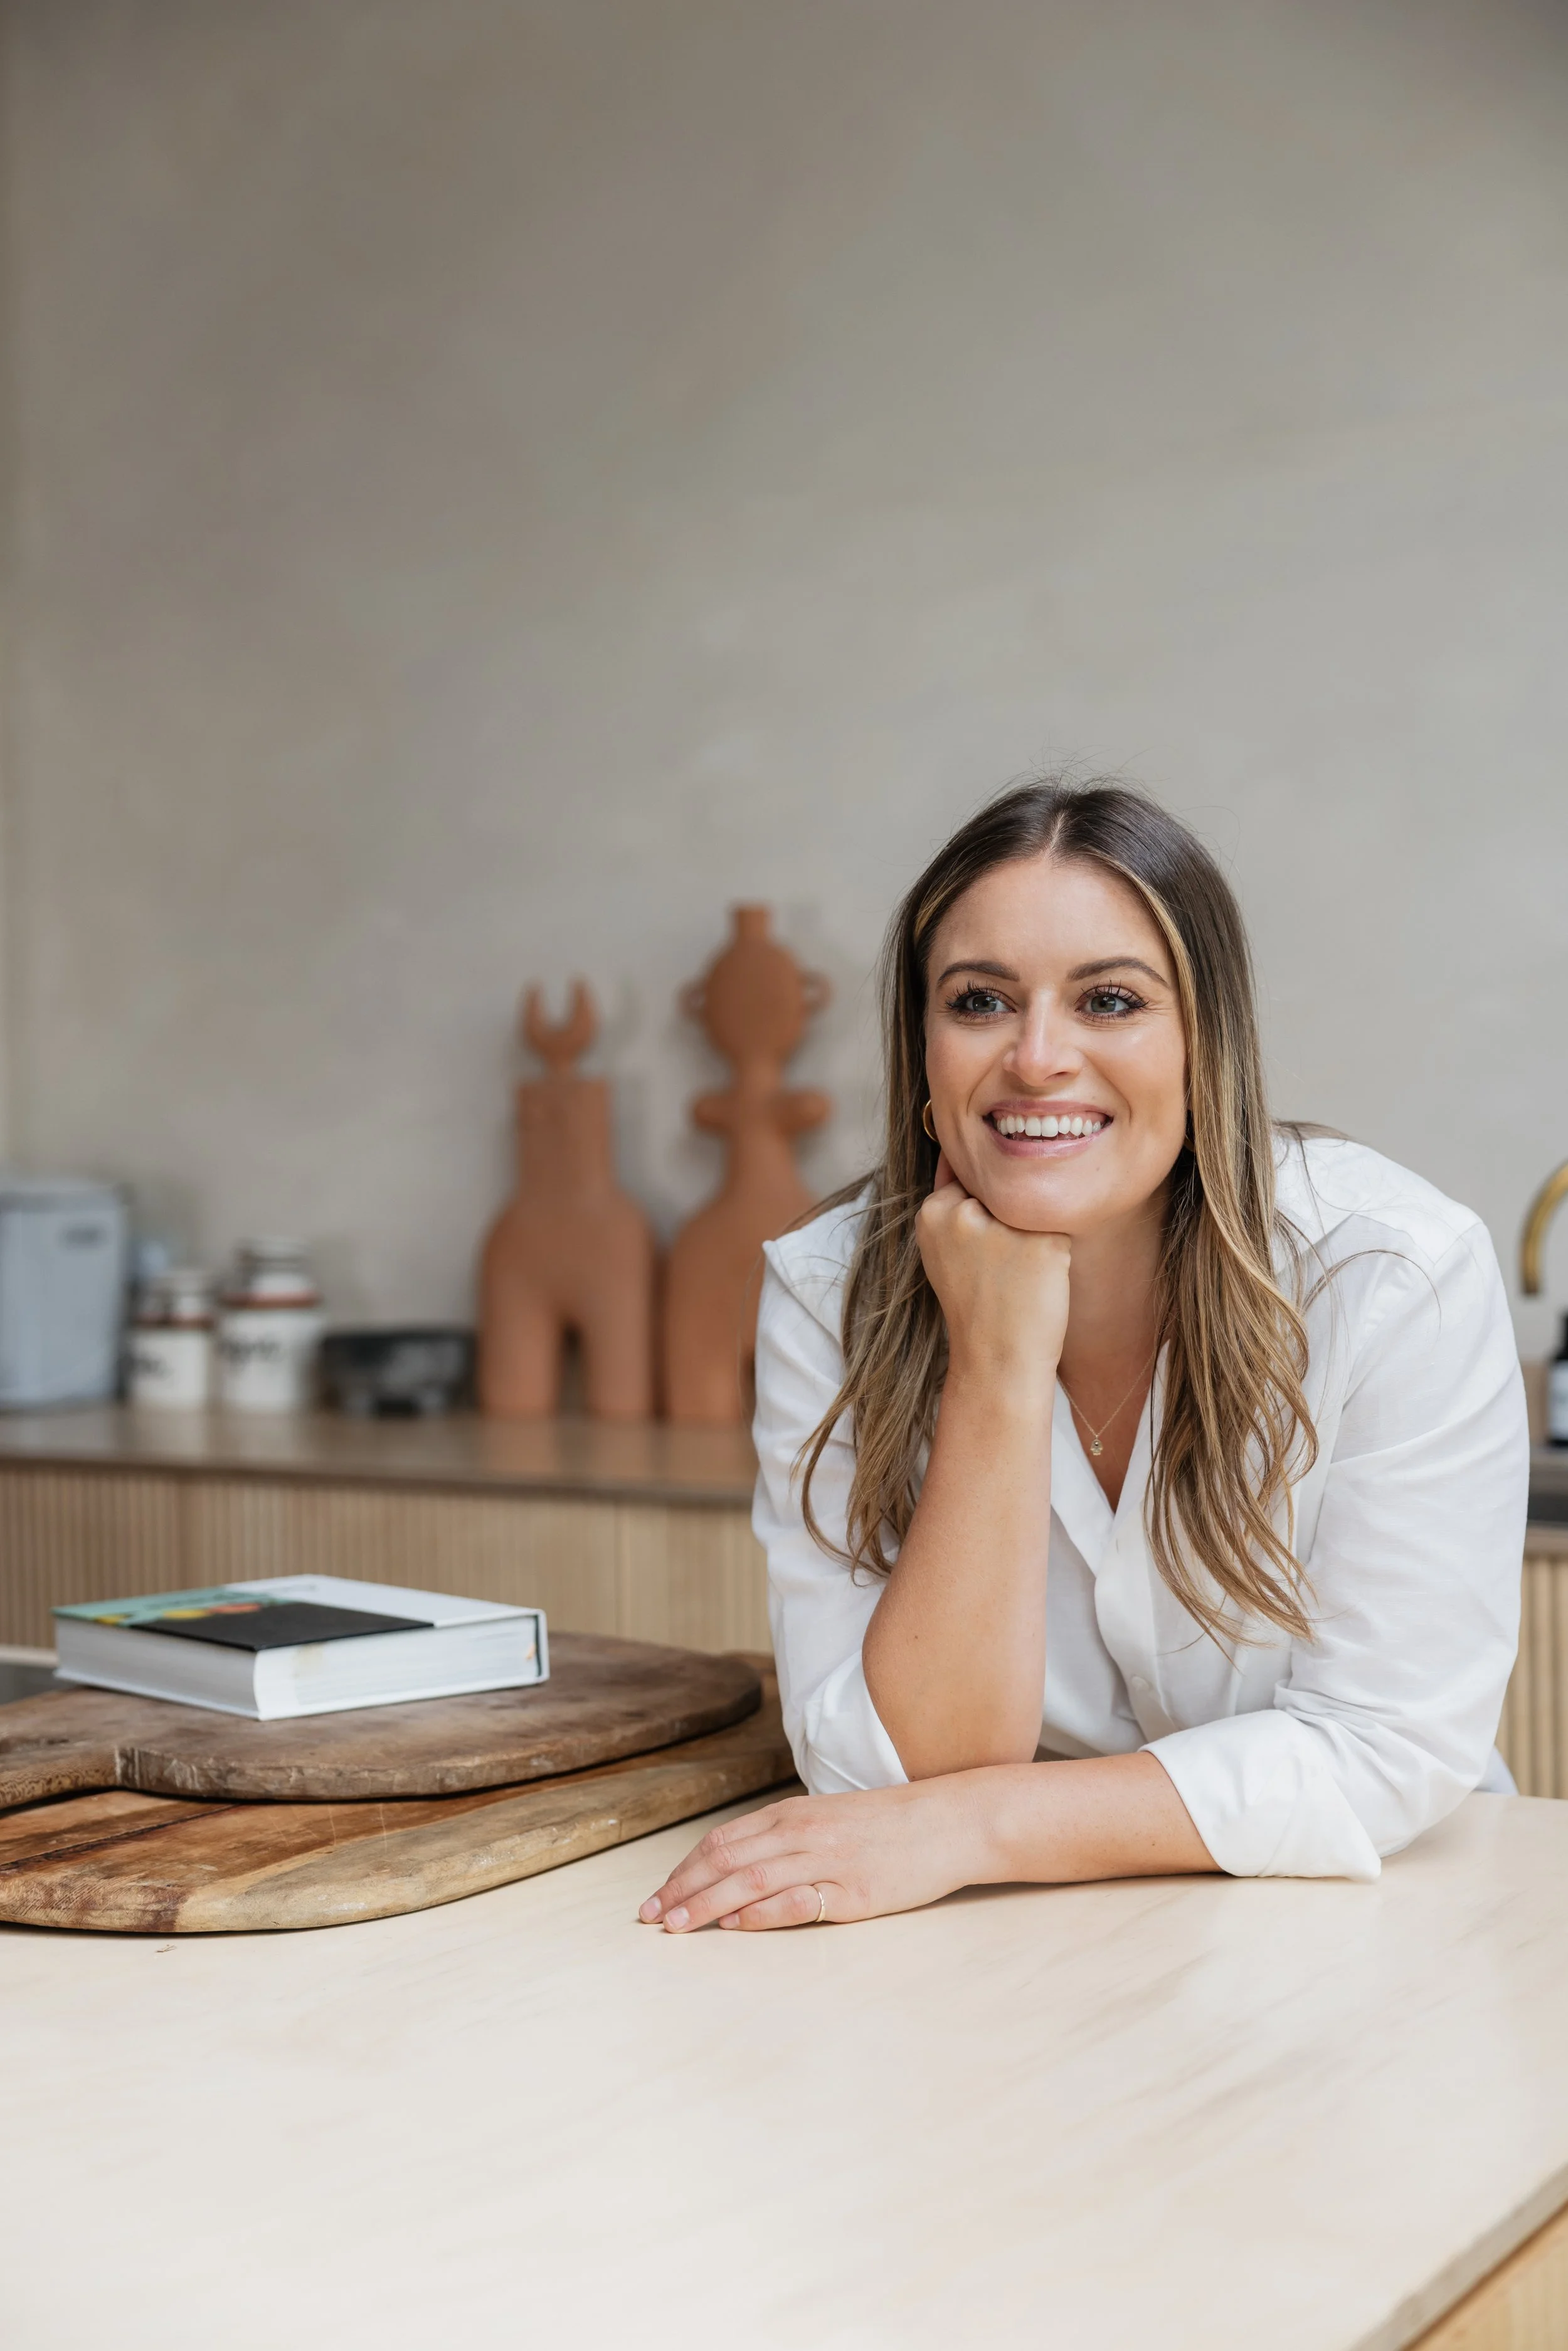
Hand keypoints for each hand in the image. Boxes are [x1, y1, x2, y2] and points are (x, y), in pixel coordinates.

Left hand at [638, 1776, 999, 1932]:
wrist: (949, 1822)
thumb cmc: (889, 1825)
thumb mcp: (828, 1819)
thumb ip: (786, 1839)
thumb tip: (740, 1870)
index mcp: (793, 1814)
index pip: (722, 1841)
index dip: (683, 1869)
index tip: (656, 1896)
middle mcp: (802, 1833)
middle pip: (725, 1861)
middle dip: (681, 1890)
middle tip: (649, 1918)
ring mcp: (828, 1862)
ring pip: (751, 1880)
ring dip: (706, 1904)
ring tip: (676, 1927)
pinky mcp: (854, 1893)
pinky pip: (797, 1901)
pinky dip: (761, 1913)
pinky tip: (735, 1925)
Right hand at [915, 1149, 1070, 1393]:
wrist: (995, 1362)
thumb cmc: (974, 1305)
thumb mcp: (945, 1249)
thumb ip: (954, 1203)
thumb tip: (960, 1151)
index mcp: (935, 1212)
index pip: (971, 1178)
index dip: (985, 1211)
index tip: (983, 1250)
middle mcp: (966, 1213)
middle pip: (1004, 1190)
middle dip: (1009, 1220)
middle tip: (1000, 1269)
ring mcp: (1006, 1228)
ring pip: (1034, 1207)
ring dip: (1033, 1234)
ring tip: (1017, 1277)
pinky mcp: (1046, 1244)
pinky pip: (1060, 1230)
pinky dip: (1055, 1255)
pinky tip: (1038, 1283)